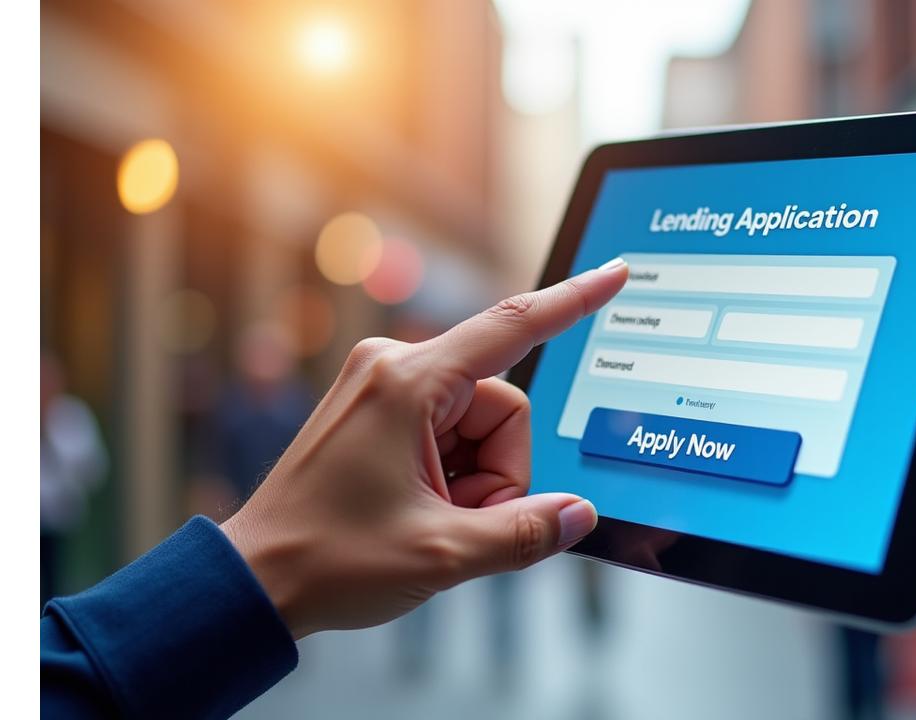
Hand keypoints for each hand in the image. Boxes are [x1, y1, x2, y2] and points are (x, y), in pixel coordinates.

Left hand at [221, 258, 628, 637]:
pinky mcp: (381, 411)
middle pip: (502, 409)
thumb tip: (578, 514)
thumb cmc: (327, 560)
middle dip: (499, 474)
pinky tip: (420, 510)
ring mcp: (385, 388)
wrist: (256, 581)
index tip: (614, 273)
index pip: (513, 329)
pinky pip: (451, 434)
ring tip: (430, 521)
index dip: (573, 301)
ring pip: (481, 427)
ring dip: (475, 482)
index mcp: (408, 383)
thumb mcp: (443, 555)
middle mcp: (395, 369)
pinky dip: (454, 477)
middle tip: (457, 522)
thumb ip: (526, 533)